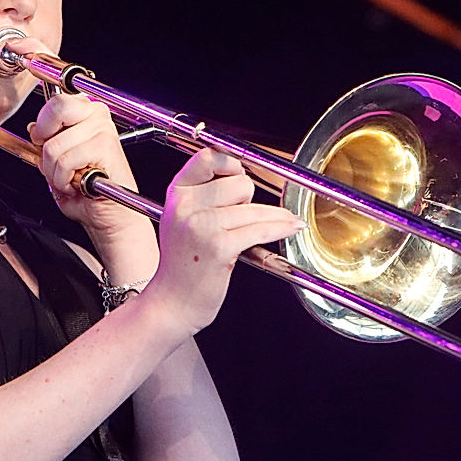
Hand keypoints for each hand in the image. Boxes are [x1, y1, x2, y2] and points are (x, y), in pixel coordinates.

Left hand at [24, 61, 142, 241]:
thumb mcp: (58, 163)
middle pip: (55, 107)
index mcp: (84, 111)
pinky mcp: (105, 145)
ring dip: (54, 171)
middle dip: (45, 141)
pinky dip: (64, 180)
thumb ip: (48, 141)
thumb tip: (35, 127)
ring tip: (71, 179)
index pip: (60, 80)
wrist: (111, 218)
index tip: (20, 48)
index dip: (37, 57)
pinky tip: (79, 183)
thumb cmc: (87, 191)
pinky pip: (64, 160)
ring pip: (53, 144)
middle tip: (55, 161)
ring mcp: (102, 127)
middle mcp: (96, 113)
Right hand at [143, 149, 304, 336]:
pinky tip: (290, 227)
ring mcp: (202, 226)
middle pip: (239, 182)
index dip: (231, 161)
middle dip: (250, 198)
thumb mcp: (179, 221)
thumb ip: (202, 196)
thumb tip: (239, 174)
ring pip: (254, 207)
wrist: (171, 303)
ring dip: (275, 215)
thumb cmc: (180, 266)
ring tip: (284, 221)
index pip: (207, 157)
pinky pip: (260, 229)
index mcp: (177, 194)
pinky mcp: (219, 246)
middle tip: (245, 217)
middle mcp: (186, 206)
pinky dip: (280, 228)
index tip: (242, 170)